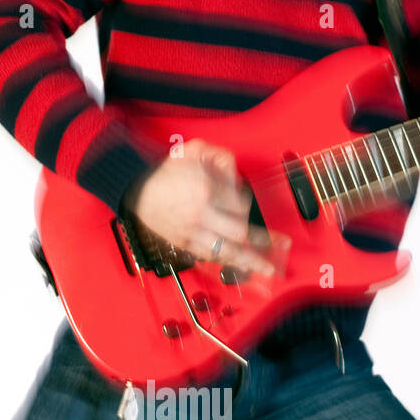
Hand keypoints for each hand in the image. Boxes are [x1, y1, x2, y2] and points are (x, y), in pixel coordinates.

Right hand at [123, 140, 274, 277]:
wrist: (137, 189)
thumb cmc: (164, 172)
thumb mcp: (194, 151)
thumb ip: (220, 157)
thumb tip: (236, 172)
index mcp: (205, 190)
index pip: (240, 203)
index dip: (247, 204)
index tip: (245, 203)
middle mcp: (201, 215)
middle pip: (240, 233)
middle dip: (264, 241)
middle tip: (281, 245)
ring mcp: (192, 232)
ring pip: (227, 252)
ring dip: (251, 262)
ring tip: (268, 269)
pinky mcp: (184, 243)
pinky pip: (211, 257)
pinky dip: (227, 262)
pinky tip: (241, 267)